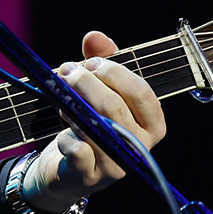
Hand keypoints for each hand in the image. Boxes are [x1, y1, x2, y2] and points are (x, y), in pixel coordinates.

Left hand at [28, 30, 166, 211]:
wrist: (65, 171)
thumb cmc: (88, 125)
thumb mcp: (96, 90)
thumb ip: (100, 60)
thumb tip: (95, 37)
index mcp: (152, 124)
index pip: (141, 92)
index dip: (114, 72)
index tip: (92, 62)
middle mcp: (139, 146)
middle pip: (113, 106)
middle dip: (85, 82)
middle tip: (66, 71)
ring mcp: (117, 165)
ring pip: (94, 125)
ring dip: (71, 105)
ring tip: (60, 96)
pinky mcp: (90, 177)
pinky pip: (78, 150)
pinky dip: (66, 136)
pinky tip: (62, 133)